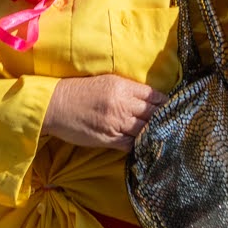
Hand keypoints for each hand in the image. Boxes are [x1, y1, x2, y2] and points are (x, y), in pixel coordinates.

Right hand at [42, 74, 167, 149]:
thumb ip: (127, 90)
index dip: (167, 104)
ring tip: (165, 137)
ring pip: (147, 130)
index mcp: (122, 87)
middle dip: (167, 120)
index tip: (173, 109)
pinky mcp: (109, 139)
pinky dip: (141, 145)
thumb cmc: (76, 92)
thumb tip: (149, 101)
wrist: (52, 105)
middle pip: (156, 114)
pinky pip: (133, 145)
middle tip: (175, 125)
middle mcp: (122, 104)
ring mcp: (116, 123)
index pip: (155, 96)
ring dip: (156, 134)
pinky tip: (145, 145)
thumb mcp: (104, 82)